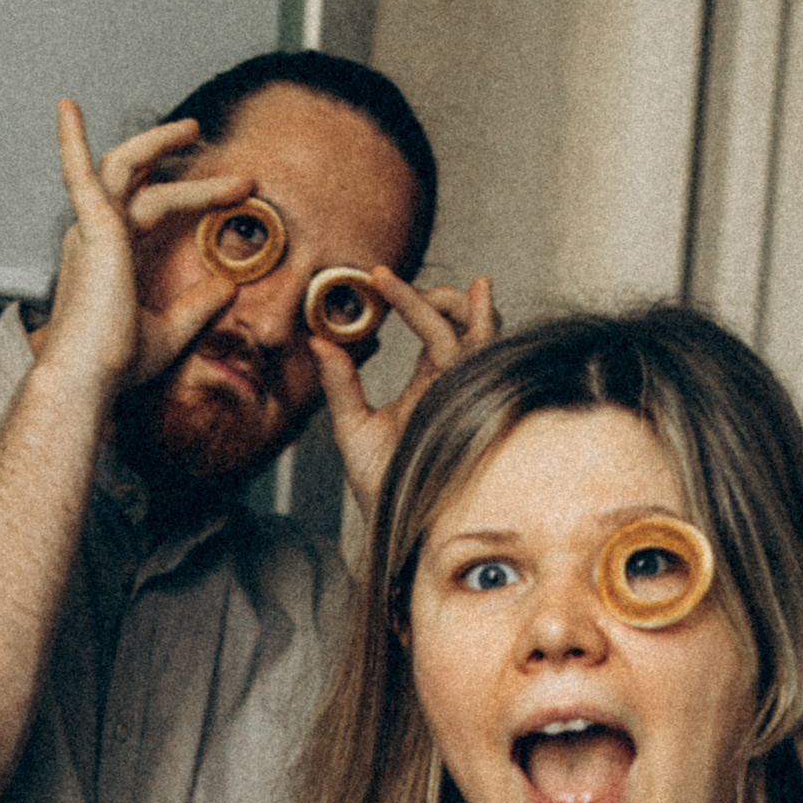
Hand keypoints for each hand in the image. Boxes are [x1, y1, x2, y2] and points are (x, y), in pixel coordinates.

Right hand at [37, 103, 252, 402]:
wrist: (88, 378)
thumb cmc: (115, 363)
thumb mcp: (170, 331)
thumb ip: (197, 306)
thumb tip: (228, 286)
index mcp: (113, 256)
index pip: (153, 208)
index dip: (193, 195)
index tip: (236, 193)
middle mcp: (98, 236)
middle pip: (142, 180)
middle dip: (176, 159)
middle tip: (212, 143)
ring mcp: (93, 230)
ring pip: (126, 168)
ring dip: (157, 143)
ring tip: (192, 128)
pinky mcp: (92, 230)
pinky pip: (79, 174)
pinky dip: (72, 142)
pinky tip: (68, 110)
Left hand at [310, 272, 502, 518]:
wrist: (399, 526)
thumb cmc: (383, 487)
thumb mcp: (353, 428)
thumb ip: (340, 384)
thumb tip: (318, 339)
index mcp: (428, 384)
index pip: (431, 330)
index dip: (412, 300)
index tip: (378, 275)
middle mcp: (454, 384)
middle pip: (463, 324)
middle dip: (443, 296)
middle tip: (401, 284)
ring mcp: (469, 393)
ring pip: (480, 333)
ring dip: (458, 304)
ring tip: (434, 289)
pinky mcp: (477, 402)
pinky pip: (483, 358)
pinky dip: (481, 327)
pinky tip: (478, 300)